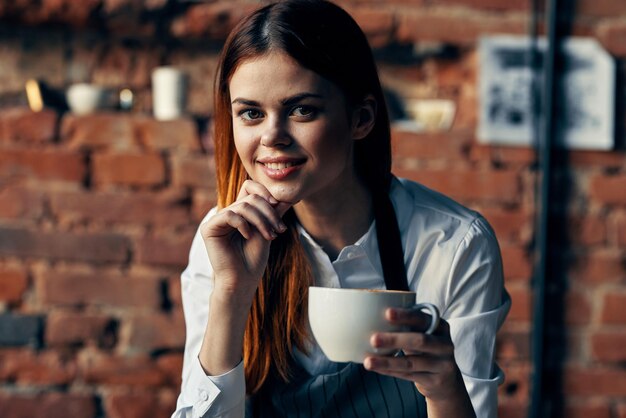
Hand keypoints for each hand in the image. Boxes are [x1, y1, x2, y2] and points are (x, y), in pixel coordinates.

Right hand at [200, 180, 291, 296]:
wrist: (242, 281)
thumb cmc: (254, 260)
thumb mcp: (268, 231)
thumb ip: (274, 213)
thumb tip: (286, 196)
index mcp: (240, 212)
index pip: (250, 188)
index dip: (264, 191)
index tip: (279, 205)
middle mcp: (228, 213)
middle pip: (251, 197)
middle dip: (269, 212)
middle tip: (280, 229)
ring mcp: (217, 220)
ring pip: (243, 206)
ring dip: (261, 220)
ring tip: (270, 236)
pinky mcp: (209, 228)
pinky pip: (229, 215)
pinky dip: (243, 224)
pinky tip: (248, 236)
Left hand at [364, 307, 472, 412]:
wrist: (447, 381)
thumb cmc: (427, 350)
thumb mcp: (424, 334)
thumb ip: (408, 326)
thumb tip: (372, 316)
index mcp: (441, 327)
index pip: (422, 319)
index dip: (405, 316)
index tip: (387, 313)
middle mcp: (444, 345)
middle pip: (419, 341)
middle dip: (395, 339)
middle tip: (373, 339)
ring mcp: (442, 364)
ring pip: (411, 363)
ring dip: (387, 361)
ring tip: (368, 361)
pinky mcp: (435, 381)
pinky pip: (408, 376)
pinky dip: (390, 371)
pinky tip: (376, 368)